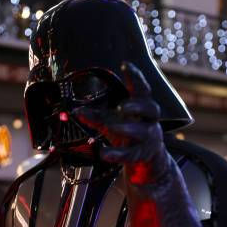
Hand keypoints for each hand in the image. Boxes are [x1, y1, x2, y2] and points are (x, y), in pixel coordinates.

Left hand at [74, 61, 166, 179]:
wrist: (145, 162)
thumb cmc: (129, 135)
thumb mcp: (112, 122)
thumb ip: (95, 115)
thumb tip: (75, 111)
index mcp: (142, 108)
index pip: (143, 89)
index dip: (136, 77)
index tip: (126, 65)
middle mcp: (149, 121)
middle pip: (151, 109)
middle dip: (137, 106)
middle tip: (122, 105)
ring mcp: (149, 139)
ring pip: (142, 132)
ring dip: (126, 128)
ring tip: (110, 126)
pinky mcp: (142, 156)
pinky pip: (131, 155)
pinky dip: (117, 154)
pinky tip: (104, 153)